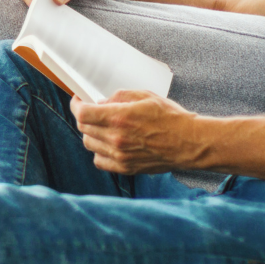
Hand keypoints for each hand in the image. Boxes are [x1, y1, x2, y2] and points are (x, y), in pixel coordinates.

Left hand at [71, 90, 210, 174]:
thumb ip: (119, 97)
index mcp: (119, 117)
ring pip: (89, 144)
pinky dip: (99, 152)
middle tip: (93, 112)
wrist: (189, 142)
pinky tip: (108, 145)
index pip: (83, 113)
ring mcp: (120, 155)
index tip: (78, 100)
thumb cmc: (170, 117)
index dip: (76, 105)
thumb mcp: (144, 96)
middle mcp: (116, 138)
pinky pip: (99, 161)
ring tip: (103, 128)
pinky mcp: (125, 168)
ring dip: (91, 133)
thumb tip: (101, 102)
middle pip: (83, 128)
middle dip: (85, 117)